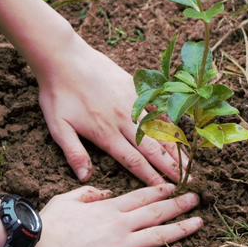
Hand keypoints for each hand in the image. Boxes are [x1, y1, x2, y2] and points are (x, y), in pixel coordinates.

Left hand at [0, 0, 187, 184]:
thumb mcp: (58, 127)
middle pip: (152, 148)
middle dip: (170, 166)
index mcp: (105, 133)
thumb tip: (85, 177)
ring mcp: (132, 102)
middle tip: (187, 180)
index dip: (150, 176)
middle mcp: (123, 120)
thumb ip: (74, 153)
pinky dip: (169, 120)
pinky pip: (156, 106)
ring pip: (158, 129)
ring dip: (175, 147)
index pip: (133, 161)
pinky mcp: (134, 87)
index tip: (164, 189)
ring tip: (189, 161)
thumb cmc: (58, 94)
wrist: (63, 58)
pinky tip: (178, 130)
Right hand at [13, 184, 201, 246]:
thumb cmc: (49, 224)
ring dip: (181, 228)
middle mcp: (120, 224)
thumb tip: (108, 191)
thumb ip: (91, 193)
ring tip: (198, 222)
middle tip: (197, 199)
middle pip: (157, 212)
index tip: (175, 186)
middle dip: (179, 204)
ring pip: (159, 234)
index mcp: (108, 207)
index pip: (142, 196)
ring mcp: (121, 245)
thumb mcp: (68, 198)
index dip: (161, 190)